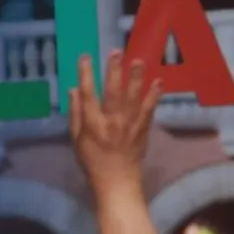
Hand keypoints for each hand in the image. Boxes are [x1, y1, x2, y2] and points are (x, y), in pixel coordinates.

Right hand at [69, 52, 161, 197]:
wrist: (117, 181)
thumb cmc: (92, 160)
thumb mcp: (76, 139)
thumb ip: (75, 113)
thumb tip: (74, 90)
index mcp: (93, 124)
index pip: (88, 94)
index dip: (86, 74)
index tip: (85, 57)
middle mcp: (112, 121)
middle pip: (113, 91)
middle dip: (114, 70)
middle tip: (116, 51)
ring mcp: (130, 125)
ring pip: (134, 97)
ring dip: (137, 77)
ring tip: (139, 60)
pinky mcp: (143, 129)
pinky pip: (150, 109)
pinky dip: (155, 95)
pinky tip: (159, 82)